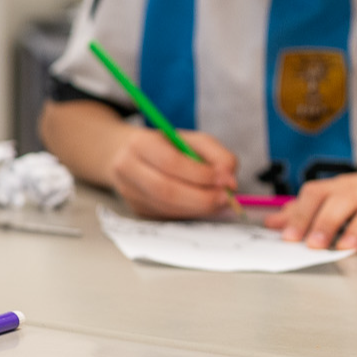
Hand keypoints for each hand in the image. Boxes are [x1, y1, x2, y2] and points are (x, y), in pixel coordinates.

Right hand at [108, 128, 236, 217]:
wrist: (129, 155)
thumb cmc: (167, 146)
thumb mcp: (194, 141)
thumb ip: (218, 156)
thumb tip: (229, 181)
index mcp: (140, 144)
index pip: (171, 163)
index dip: (201, 175)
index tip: (226, 180)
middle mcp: (127, 169)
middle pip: (165, 190)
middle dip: (201, 198)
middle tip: (225, 198)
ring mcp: (129, 192)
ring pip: (167, 207)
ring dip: (198, 208)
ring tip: (218, 201)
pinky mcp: (136, 209)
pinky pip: (168, 215)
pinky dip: (190, 212)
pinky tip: (200, 205)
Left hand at [266, 165, 356, 251]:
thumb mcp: (338, 196)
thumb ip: (306, 210)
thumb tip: (272, 222)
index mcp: (344, 187)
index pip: (316, 193)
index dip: (301, 213)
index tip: (288, 236)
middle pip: (343, 200)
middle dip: (326, 221)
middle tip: (313, 245)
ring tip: (347, 247)